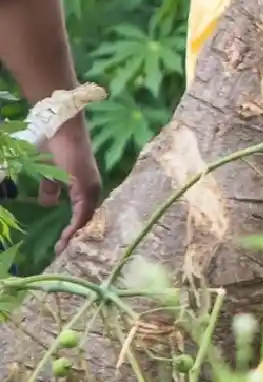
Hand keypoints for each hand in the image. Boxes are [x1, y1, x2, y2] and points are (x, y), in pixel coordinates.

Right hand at [41, 116, 100, 254]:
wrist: (61, 126)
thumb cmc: (54, 146)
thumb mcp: (49, 173)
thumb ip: (50, 188)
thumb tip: (49, 204)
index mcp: (86, 187)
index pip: (84, 215)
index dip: (74, 232)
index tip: (62, 248)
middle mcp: (93, 189)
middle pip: (89, 220)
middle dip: (76, 239)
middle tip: (63, 255)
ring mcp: (91, 187)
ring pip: (87, 218)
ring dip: (76, 236)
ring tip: (64, 250)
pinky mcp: (85, 184)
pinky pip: (84, 211)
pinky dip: (76, 226)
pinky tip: (68, 238)